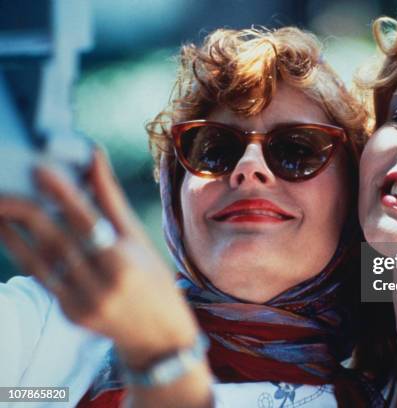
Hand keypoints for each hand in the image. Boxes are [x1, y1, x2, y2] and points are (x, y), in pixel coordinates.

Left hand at [0, 150, 197, 367]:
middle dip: (25, 211)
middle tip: (3, 187)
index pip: (89, 222)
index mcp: (125, 262)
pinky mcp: (69, 314)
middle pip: (57, 241)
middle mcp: (102, 285)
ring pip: (40, 261)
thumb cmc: (154, 278)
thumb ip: (111, 200)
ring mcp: (83, 303)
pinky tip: (8, 233)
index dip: (64, 194)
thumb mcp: (139, 239)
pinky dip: (22, 254)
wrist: (158, 335)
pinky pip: (42, 278)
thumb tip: (95, 157)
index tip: (40, 169)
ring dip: (13, 232)